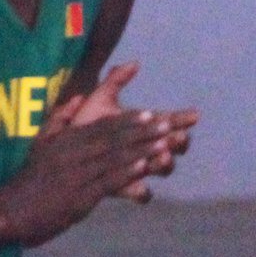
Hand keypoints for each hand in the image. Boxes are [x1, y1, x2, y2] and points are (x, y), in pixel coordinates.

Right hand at [3, 106, 185, 246]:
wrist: (10, 210)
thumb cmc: (27, 180)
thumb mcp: (40, 143)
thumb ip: (59, 119)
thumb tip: (77, 98)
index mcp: (66, 141)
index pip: (103, 127)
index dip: (129, 121)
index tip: (152, 115)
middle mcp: (73, 153)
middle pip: (114, 139)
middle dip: (143, 132)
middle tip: (168, 126)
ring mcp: (76, 174)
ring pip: (114, 158)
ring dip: (142, 150)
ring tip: (165, 144)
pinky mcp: (78, 196)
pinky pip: (106, 181)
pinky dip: (127, 173)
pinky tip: (144, 167)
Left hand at [48, 64, 196, 200]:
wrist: (61, 154)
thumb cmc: (85, 124)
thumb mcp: (99, 100)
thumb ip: (115, 81)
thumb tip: (133, 62)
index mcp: (142, 128)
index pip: (169, 123)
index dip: (183, 120)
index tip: (194, 115)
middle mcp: (144, 149)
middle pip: (171, 147)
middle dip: (178, 143)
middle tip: (180, 138)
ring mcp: (135, 168)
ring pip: (159, 169)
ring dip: (164, 164)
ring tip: (164, 159)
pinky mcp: (123, 186)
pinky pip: (140, 194)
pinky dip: (142, 190)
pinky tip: (142, 186)